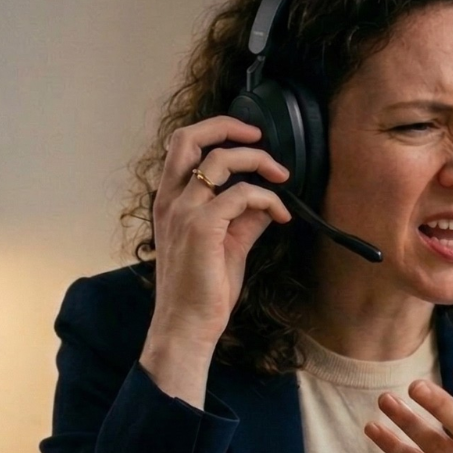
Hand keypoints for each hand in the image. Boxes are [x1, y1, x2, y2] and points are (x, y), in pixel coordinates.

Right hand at [140, 117, 291, 404]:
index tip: (249, 139)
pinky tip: (280, 216)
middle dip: (229, 126)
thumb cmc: (202, 291)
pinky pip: (241, 195)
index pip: (182, 146)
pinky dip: (267, 199)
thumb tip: (266, 200)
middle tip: (262, 138)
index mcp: (170, 201)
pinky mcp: (202, 228)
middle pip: (189, 137)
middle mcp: (171, 200)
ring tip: (282, 179)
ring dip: (259, 163)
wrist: (186, 326)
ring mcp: (184, 212)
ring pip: (221, 161)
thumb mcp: (226, 246)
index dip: (216, 131)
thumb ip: (243, 219)